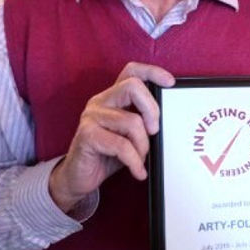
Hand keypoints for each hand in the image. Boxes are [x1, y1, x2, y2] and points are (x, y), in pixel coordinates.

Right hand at [48, 62, 174, 212]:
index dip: (152, 72)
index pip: (131, 71)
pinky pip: (121, 145)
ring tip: (141, 160)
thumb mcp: (130, 136)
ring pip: (132, 121)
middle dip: (152, 110)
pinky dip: (134, 161)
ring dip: (143, 145)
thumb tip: (168, 122)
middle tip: (154, 131)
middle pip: (133, 86)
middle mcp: (100, 101)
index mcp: (113, 97)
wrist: (79, 177)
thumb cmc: (108, 155)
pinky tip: (138, 171)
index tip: (170, 83)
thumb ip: (143, 123)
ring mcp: (92, 116)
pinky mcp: (87, 135)